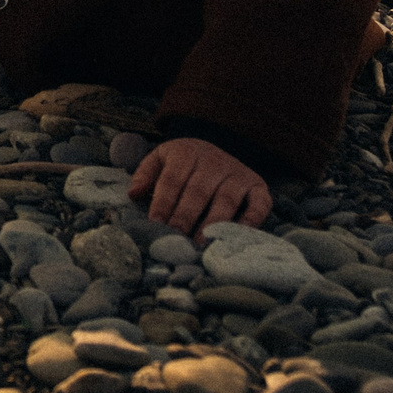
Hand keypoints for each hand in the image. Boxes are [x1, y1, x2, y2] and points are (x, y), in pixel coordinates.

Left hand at [130, 137, 270, 239]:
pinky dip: (251, 219)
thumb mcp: (161, 158)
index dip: (163, 203)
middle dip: (185, 216)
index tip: (155, 225)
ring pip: (226, 198)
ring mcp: (238, 173)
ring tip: (200, 243)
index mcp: (186, 152)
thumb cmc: (183, 163)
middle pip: (198, 191)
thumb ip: (145, 174)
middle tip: (176, 239)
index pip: (172, 180)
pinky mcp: (258, 186)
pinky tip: (236, 235)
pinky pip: (259, 204)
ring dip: (213, 222)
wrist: (216, 150)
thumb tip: (134, 194)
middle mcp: (214, 161)